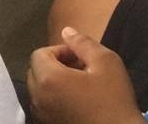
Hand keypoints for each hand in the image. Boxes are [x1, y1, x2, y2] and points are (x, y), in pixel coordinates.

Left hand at [27, 27, 144, 123]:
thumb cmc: (112, 97)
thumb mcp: (106, 61)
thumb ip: (83, 43)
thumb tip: (66, 31)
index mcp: (49, 79)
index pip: (39, 54)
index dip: (60, 49)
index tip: (80, 56)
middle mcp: (38, 97)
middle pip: (35, 70)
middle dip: (54, 63)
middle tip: (80, 66)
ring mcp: (41, 114)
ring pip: (38, 88)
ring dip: (53, 80)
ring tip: (80, 83)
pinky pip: (43, 104)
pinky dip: (54, 96)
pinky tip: (77, 99)